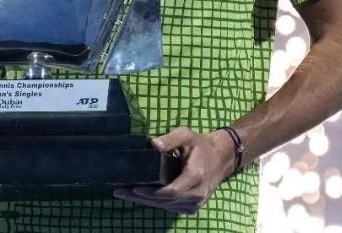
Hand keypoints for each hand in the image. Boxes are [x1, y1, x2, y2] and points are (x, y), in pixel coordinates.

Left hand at [114, 126, 234, 214]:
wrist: (220, 159)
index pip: (171, 191)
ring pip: (166, 206)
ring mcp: (195, 203)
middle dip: (141, 198)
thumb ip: (170, 139)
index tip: (134, 187)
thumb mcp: (187, 135)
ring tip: (125, 194)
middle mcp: (196, 194)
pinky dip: (155, 202)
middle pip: (165, 201)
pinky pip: (170, 207)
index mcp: (195, 176)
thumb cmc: (201, 145)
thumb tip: (152, 145)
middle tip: (120, 192)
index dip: (151, 192)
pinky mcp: (192, 207)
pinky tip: (140, 197)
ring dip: (145, 201)